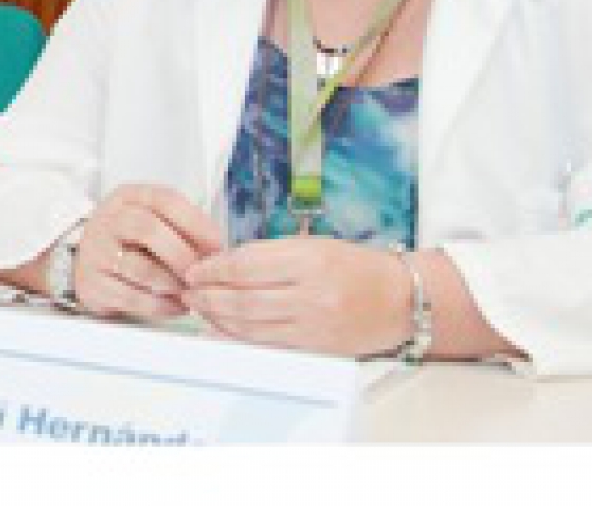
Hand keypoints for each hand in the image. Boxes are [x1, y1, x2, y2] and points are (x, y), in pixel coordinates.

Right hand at [76, 184, 223, 320]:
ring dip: (173, 284)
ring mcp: (96, 252)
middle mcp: (108, 220)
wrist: (86, 263)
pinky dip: (160, 305)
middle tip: (201, 274)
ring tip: (189, 292)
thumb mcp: (151, 221)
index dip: (197, 225)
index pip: (167, 201)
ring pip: (140, 267)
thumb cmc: (130, 242)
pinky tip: (174, 306)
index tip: (217, 247)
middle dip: (183, 255)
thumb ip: (181, 229)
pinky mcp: (92, 284)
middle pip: (148, 230)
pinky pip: (131, 297)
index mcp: (128, 197)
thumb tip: (217, 254)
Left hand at [183, 237, 411, 355]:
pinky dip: (238, 336)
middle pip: (242, 298)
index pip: (245, 265)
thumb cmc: (359, 267)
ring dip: (217, 317)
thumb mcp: (315, 245)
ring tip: (199, 307)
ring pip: (250, 325)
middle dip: (207, 295)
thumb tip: (224, 262)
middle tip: (188, 289)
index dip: (213, 269)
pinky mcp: (316, 347)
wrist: (403, 300)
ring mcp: (314, 324)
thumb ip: (271, 253)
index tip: (195, 268)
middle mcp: (311, 294)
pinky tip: (222, 327)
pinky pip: (267, 343)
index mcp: (310, 260)